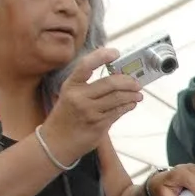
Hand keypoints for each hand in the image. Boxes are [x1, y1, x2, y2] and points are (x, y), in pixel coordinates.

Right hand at [40, 48, 143, 165]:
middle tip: (136, 82)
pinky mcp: (98, 125)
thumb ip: (87, 85)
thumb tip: (115, 73)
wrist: (56, 142)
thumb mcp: (69, 95)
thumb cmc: (65, 115)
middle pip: (110, 83)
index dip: (101, 57)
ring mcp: (89, 112)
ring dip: (132, 95)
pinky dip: (128, 106)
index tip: (116, 52)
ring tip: (138, 94)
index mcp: (70, 86)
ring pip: (118, 98)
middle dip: (128, 81)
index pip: (86, 66)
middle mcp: (79, 97)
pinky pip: (118, 112)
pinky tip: (131, 104)